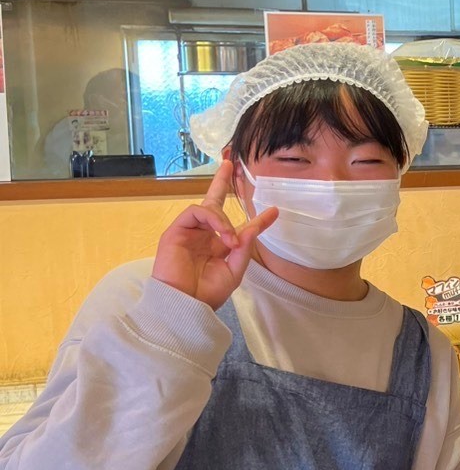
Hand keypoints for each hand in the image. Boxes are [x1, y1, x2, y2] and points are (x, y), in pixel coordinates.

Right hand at [151, 160, 276, 309]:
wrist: (185, 304)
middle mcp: (203, 235)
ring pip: (208, 208)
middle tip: (229, 164)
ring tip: (230, 239)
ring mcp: (188, 231)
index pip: (237, 226)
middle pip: (212, 202)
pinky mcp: (175, 231)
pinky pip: (196, 212)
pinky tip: (221, 234)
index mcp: (218, 245)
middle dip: (221, 182)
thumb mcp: (234, 269)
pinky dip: (213, 219)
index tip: (274, 212)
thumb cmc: (207, 292)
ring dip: (224, 220)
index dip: (256, 219)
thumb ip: (244, 247)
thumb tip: (255, 227)